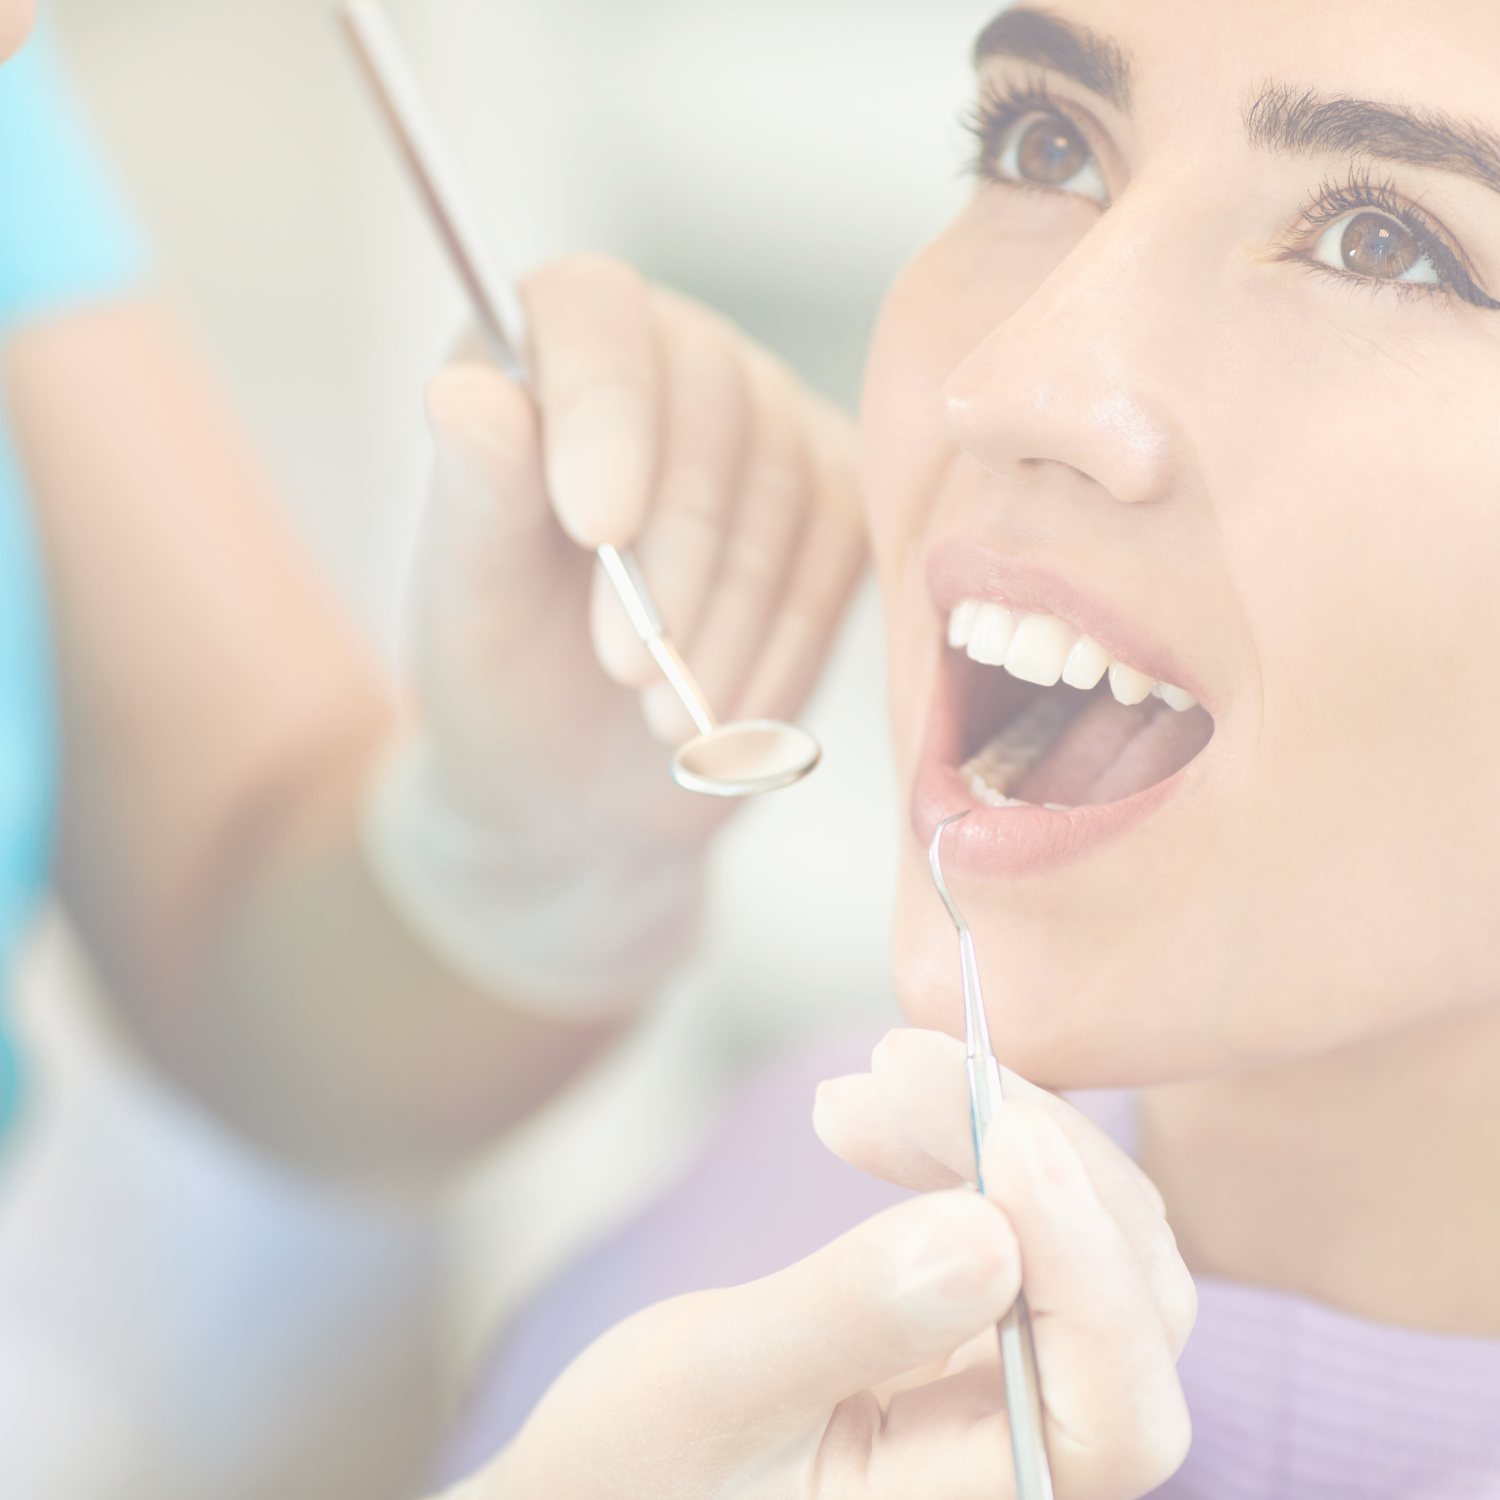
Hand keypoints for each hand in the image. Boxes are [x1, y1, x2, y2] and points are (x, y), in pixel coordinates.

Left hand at [416, 255, 864, 851]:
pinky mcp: (828, 506)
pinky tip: (729, 705)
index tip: (599, 527)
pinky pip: (840, 548)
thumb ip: (473, 490)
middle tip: (625, 667)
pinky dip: (784, 640)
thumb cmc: (507, 669)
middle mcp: (666, 366)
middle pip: (713, 392)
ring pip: (784, 478)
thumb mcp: (473, 596)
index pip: (594, 308)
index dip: (606, 406)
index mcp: (548, 357)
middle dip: (677, 544)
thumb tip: (468, 393)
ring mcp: (762, 428)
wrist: (580, 776)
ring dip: (729, 611)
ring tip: (667, 711)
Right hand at [437, 1032, 1192, 1499]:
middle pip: (1127, 1301)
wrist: (607, 1471)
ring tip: (875, 1076)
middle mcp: (1019, 1460)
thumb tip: (991, 1232)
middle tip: (904, 1063)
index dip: (1086, 1266)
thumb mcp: (711, 1387)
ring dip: (998, 1132)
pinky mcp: (979, 1331)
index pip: (1112, 1411)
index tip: (1005, 1132)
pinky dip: (969, 1145)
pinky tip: (880, 1112)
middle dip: (1032, 1155)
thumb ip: (846, 1320)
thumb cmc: (632, 1464)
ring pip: (1089, 1242)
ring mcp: (1007, 1393)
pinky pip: (1029, 1220)